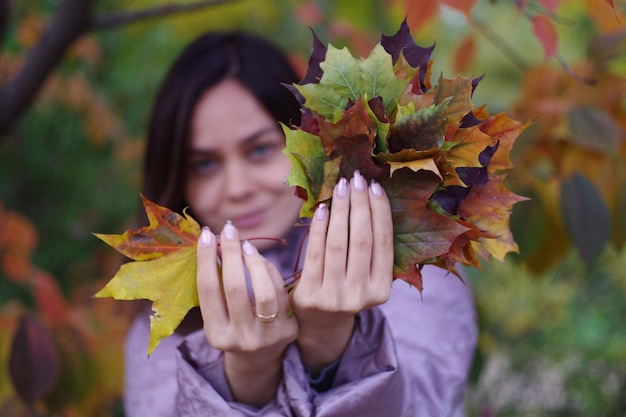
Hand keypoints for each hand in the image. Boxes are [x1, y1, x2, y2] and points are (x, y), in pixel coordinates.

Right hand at [196, 223, 297, 403]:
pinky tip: (260, 259)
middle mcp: (241, 338)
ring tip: (246, 245)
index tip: (206, 235)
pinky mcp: (288, 329)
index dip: (205, 259)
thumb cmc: (232, 326)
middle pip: (234, 288)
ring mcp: (267, 336)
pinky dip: (270, 271)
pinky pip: (281, 291)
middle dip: (230, 254)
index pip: (208, 290)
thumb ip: (215, 286)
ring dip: (253, 262)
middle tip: (228, 230)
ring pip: (263, 291)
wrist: (259, 358)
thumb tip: (212, 242)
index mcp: (217, 335)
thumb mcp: (218, 315)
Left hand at [291, 171, 393, 373]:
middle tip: (357, 179)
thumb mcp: (366, 279)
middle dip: (360, 205)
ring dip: (341, 210)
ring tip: (341, 187)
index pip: (383, 243)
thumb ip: (371, 251)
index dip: (380, 212)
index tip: (376, 187)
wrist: (320, 326)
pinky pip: (315, 253)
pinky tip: (323, 209)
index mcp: (381, 291)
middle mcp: (361, 296)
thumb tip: (370, 198)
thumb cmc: (345, 290)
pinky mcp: (311, 295)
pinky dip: (319, 228)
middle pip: (362, 240)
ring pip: (339, 244)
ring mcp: (335, 297)